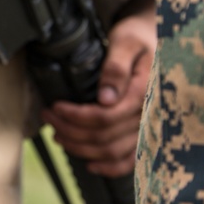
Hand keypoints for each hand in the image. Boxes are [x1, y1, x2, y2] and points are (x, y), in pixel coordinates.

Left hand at [41, 0, 155, 176]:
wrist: (155, 39)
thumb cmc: (138, 37)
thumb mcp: (126, 42)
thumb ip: (116, 68)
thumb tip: (106, 98)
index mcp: (145, 93)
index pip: (105, 117)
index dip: (75, 116)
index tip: (54, 106)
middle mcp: (150, 114)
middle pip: (104, 136)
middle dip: (70, 130)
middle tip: (47, 116)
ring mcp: (150, 126)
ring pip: (113, 151)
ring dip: (81, 148)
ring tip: (58, 134)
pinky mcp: (147, 131)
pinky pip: (132, 159)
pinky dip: (110, 166)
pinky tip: (90, 163)